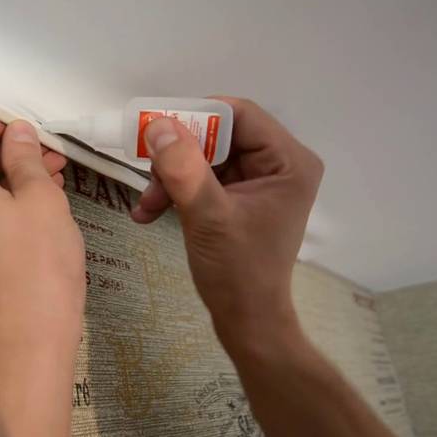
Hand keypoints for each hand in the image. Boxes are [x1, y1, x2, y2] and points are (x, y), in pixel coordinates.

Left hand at [0, 102, 84, 436]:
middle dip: (7, 147)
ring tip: (57, 180)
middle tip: (51, 157)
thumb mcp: (41, 200)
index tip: (22, 132)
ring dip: (13, 174)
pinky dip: (9, 201)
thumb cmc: (37, 267)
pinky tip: (45, 209)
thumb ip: (26, 158)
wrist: (26, 343)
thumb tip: (17, 133)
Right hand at [131, 98, 323, 345]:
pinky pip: (203, 178)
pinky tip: (151, 212)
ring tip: (147, 205)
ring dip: (170, 177)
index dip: (196, 117)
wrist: (246, 321)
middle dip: (178, 156)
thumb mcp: (208, 216)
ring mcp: (260, 181)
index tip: (156, 132)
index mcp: (288, 162)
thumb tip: (158, 126)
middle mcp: (279, 164)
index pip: (239, 115)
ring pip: (204, 157)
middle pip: (218, 135)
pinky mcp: (241, 198)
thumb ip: (184, 169)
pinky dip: (177, 191)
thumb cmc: (238, 272)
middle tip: (147, 175)